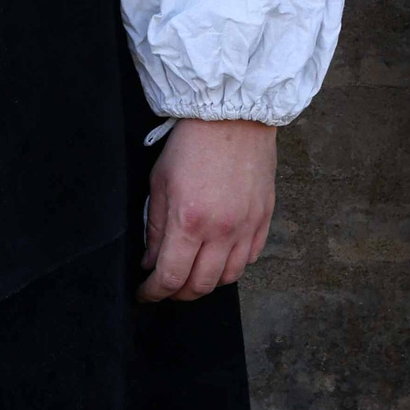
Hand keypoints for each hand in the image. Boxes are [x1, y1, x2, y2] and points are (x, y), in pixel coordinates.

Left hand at [138, 120, 276, 300]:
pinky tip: (218, 257)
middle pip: (201, 285)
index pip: (171, 277)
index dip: (154, 292)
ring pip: (228, 278)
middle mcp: (221, 231)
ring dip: (206, 283)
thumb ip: (156, 227)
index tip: (146, 293)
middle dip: (178, 293)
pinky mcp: (264, 218)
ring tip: (192, 274)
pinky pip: (249, 258)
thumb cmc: (192, 143)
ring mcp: (247, 226)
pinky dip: (232, 266)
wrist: (234, 116)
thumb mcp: (160, 182)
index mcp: (190, 221)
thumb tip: (151, 261)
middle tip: (166, 287)